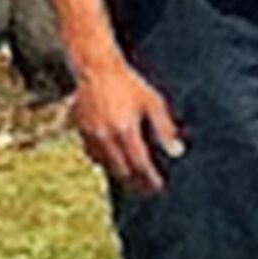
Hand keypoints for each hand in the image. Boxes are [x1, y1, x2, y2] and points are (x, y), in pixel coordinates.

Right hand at [71, 59, 186, 198]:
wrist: (97, 70)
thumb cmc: (129, 84)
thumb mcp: (153, 103)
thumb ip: (165, 128)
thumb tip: (177, 152)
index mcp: (126, 130)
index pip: (139, 164)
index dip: (149, 179)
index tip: (157, 188)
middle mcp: (106, 136)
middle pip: (122, 170)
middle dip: (136, 181)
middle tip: (147, 187)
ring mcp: (90, 134)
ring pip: (105, 164)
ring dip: (120, 173)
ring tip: (133, 178)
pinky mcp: (81, 130)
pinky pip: (92, 153)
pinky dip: (104, 161)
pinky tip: (113, 162)